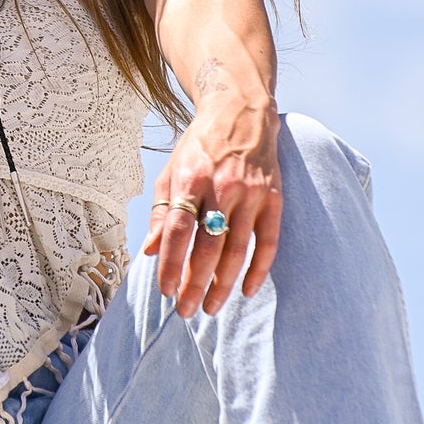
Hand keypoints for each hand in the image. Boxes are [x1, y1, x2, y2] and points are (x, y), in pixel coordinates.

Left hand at [142, 91, 282, 317]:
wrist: (241, 112)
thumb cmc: (199, 146)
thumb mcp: (171, 170)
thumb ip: (160, 211)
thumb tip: (149, 251)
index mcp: (190, 179)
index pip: (177, 231)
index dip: (170, 264)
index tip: (165, 291)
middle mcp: (221, 186)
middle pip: (206, 246)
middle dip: (194, 284)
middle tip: (185, 311)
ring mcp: (251, 193)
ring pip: (236, 249)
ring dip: (223, 284)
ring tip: (211, 307)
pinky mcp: (273, 197)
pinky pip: (268, 241)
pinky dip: (259, 269)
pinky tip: (247, 290)